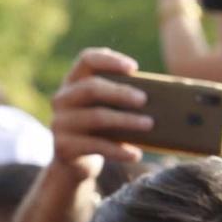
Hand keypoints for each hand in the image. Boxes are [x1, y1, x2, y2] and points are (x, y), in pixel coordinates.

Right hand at [48, 48, 152, 179]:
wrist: (74, 162)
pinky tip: (135, 154)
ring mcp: (60, 124)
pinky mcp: (63, 147)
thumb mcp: (105, 107)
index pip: (86, 59)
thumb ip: (120, 96)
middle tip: (144, 99)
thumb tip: (162, 96)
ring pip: (96, 117)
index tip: (134, 68)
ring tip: (149, 124)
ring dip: (126, 120)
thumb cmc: (100, 128)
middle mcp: (62, 99)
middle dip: (120, 92)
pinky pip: (96, 146)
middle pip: (91, 88)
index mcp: (73, 82)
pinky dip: (118, 150)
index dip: (109, 60)